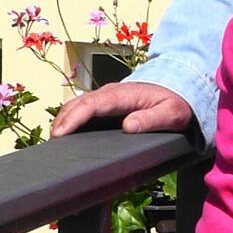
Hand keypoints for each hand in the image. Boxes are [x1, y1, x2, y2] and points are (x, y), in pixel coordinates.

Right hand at [50, 82, 192, 137]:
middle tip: (52, 143)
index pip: (92, 104)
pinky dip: (70, 118)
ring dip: (62, 119)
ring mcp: (106, 97)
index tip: (61, 133)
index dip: (74, 118)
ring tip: (54, 140)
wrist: (180, 89)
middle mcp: (110, 93)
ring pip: (76, 105)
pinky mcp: (105, 103)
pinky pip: (82, 108)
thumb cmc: (176, 102)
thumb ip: (152, 119)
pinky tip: (65, 133)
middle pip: (78, 104)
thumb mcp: (171, 113)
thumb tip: (128, 126)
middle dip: (61, 121)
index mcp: (123, 95)